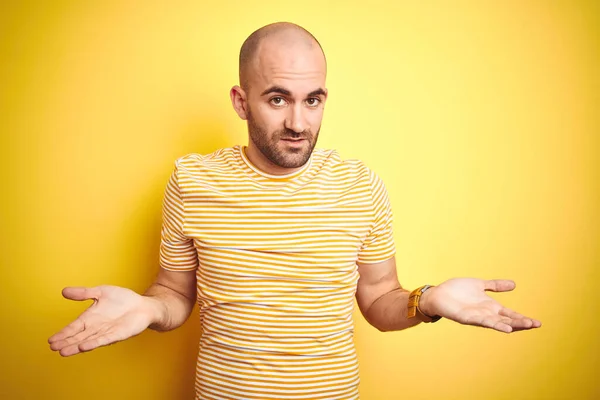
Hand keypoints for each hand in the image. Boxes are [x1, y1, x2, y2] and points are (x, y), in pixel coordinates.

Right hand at [48, 285, 160, 355]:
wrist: (143, 305)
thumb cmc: (122, 299)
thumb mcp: (101, 292)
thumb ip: (84, 293)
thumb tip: (64, 291)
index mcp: (90, 318)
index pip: (73, 327)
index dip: (63, 334)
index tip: (50, 341)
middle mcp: (96, 328)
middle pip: (78, 337)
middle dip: (66, 342)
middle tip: (53, 348)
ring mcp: (106, 332)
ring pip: (88, 341)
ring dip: (76, 346)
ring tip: (63, 352)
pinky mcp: (118, 334)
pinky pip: (104, 339)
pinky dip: (94, 343)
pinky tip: (83, 347)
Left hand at [419, 278, 541, 332]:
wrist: (438, 294)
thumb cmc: (457, 290)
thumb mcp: (480, 285)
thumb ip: (495, 285)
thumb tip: (514, 284)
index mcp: (490, 306)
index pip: (510, 314)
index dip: (522, 318)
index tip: (537, 322)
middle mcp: (486, 313)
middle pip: (507, 320)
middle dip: (521, 323)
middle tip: (536, 324)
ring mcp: (477, 316)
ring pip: (498, 323)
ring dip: (512, 325)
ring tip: (526, 326)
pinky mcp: (467, 318)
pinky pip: (483, 322)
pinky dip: (495, 325)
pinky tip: (505, 328)